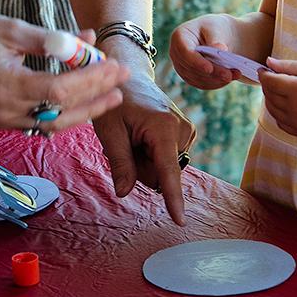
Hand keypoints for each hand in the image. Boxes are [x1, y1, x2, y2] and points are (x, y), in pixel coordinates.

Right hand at [0, 15, 129, 131]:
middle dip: (97, 96)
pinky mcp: (5, 119)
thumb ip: (51, 39)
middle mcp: (4, 110)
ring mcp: (3, 119)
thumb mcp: (11, 28)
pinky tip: (87, 96)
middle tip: (124, 79)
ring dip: (87, 109)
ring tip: (113, 92)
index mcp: (4, 84)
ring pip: (55, 123)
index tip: (115, 64)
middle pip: (62, 111)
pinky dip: (68, 109)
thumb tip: (87, 39)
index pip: (59, 89)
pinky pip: (43, 121)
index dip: (92, 79)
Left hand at [92, 71, 195, 225]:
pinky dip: (152, 154)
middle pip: (159, 174)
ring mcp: (186, 131)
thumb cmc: (118, 100)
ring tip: (135, 134)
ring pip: (163, 169)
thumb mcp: (110, 130)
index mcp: (163, 127)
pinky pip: (167, 160)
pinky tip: (144, 135)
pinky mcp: (185, 133)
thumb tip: (124, 192)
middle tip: (127, 140)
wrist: (132, 76)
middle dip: (140, 166)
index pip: (167, 171)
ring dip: (145, 159)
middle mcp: (181, 129)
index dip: (172, 198)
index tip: (181, 221)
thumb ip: (119, 162)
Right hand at [169, 13, 241, 89]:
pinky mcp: (189, 76)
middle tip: (230, 74)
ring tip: (235, 74)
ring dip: (216, 79)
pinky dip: (216, 83)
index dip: (196, 62)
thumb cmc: (216, 28)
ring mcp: (181, 66)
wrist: (218, 36)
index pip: (185, 52)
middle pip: (192, 68)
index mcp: (179, 36)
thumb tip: (219, 49)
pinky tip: (229, 78)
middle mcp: (176, 53)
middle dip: (212, 73)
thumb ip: (216, 39)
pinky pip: (201, 84)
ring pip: (197, 79)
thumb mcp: (217, 28)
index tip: (209, 69)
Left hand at [259, 57, 296, 139]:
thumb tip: (268, 62)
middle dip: (268, 85)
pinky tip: (288, 104)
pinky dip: (279, 113)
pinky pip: (281, 123)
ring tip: (281, 89)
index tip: (264, 69)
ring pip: (273, 110)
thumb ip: (290, 66)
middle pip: (270, 95)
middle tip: (274, 77)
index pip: (270, 82)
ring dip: (271, 99)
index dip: (264, 74)